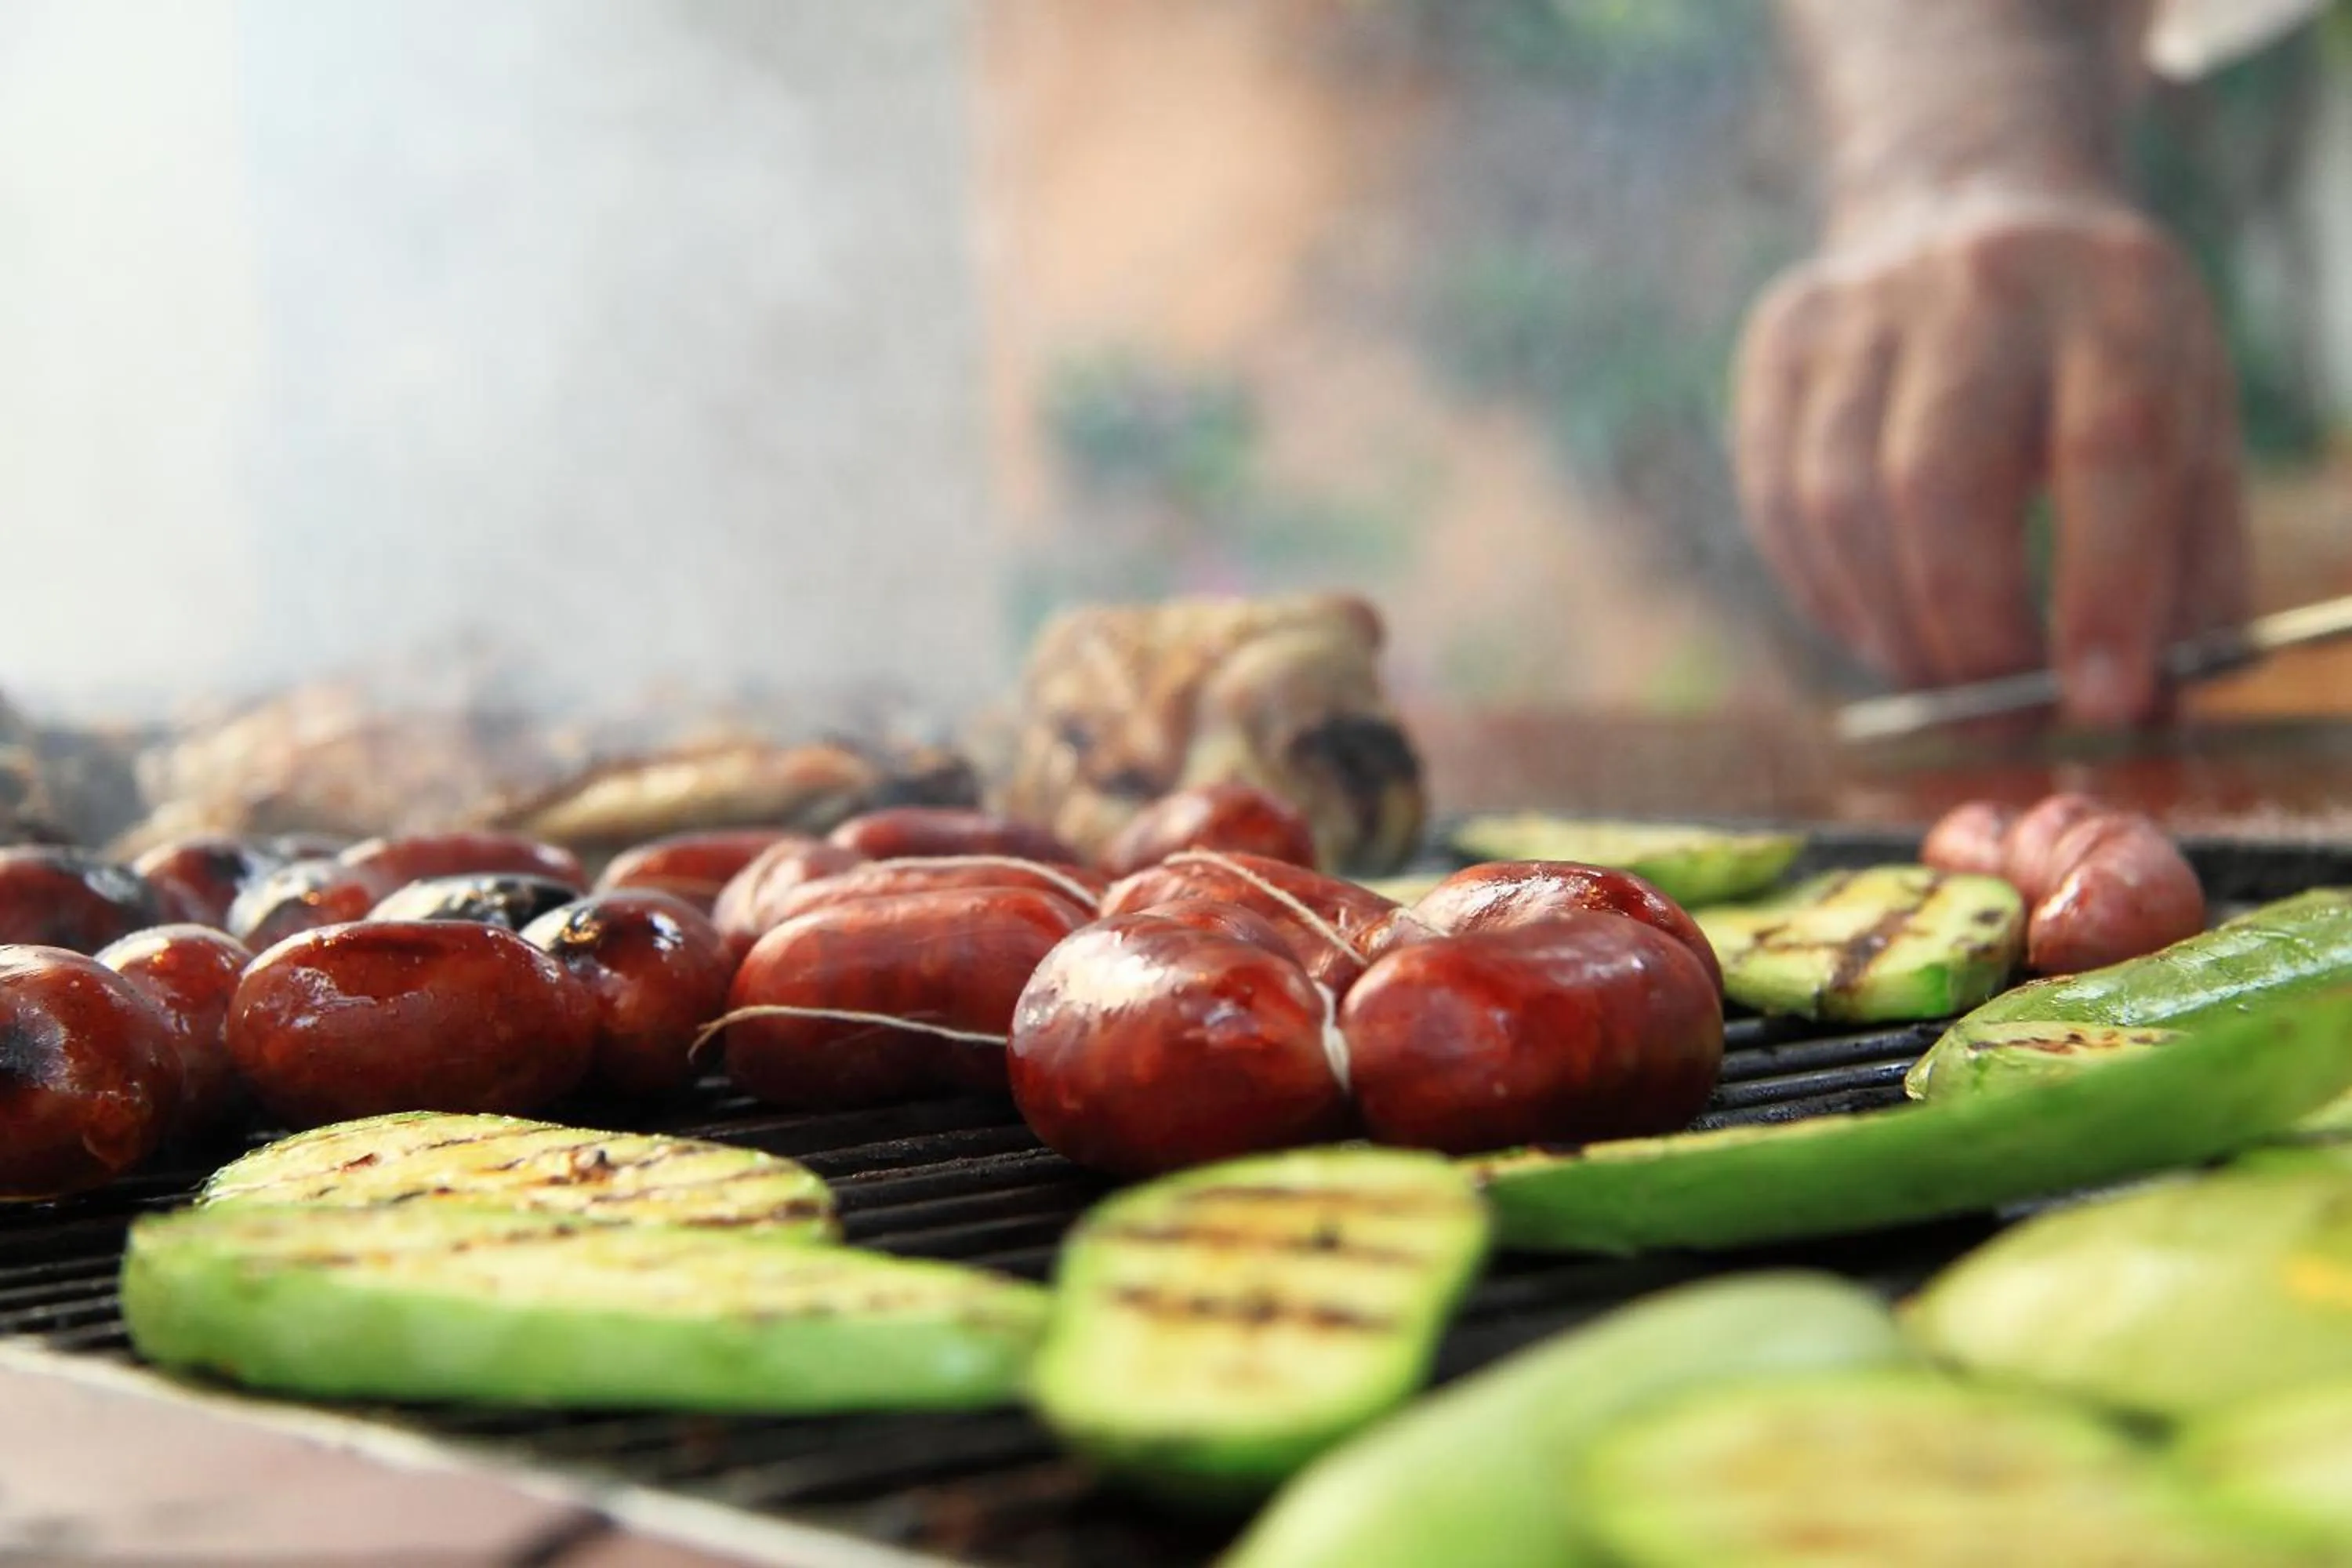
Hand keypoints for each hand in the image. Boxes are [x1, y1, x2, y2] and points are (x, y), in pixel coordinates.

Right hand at [1733, 195, 2245, 724]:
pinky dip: (1827, 594)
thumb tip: (2141, 716)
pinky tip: (1877, 623)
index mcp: (2119, 291)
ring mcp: (1861, 305)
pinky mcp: (1781, 340)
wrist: (1967, 200)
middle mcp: (1982, 279)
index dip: (2104, 592)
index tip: (2103, 707)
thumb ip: (2190, 568)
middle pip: (1942, 485)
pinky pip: (1777, 503)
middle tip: (1998, 718)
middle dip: (1969, 632)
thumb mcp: (2192, 423)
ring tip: (1941, 679)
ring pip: (1840, 504)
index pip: (2111, 450)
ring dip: (1891, 627)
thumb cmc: (2098, 355)